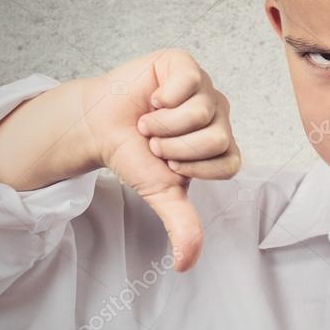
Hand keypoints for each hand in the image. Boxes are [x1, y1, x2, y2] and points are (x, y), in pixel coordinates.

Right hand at [78, 49, 240, 271]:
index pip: (231, 163)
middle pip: (216, 137)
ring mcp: (204, 88)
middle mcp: (219, 115)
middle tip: (155, 143)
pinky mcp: (184, 65)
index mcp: (221, 146)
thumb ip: (181, 225)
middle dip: (175, 148)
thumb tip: (185, 264)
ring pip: (201, 112)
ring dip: (163, 125)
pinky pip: (189, 82)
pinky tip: (153, 98)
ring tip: (148, 123)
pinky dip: (164, 97)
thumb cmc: (134, 155)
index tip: (169, 164)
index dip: (194, 168)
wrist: (99, 126)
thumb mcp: (160, 192)